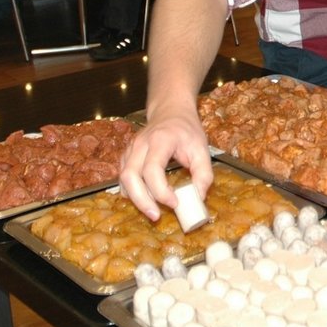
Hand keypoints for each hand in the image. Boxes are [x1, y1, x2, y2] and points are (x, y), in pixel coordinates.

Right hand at [119, 106, 213, 220]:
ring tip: (151, 211)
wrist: (171, 111)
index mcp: (160, 140)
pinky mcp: (126, 155)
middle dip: (141, 200)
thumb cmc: (187, 130)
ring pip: (123, 178)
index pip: (152, 169)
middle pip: (130, 175)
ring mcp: (130, 149)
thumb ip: (204, 174)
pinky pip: (122, 177)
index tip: (175, 203)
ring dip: (135, 198)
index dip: (160, 190)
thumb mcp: (202, 149)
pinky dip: (130, 191)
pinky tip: (143, 200)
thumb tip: (198, 198)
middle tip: (155, 216)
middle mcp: (141, 144)